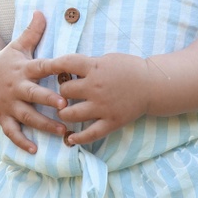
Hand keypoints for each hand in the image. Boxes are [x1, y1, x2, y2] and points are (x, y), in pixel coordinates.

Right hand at [0, 11, 69, 154]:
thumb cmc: (6, 62)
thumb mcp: (17, 46)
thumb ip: (32, 32)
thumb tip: (42, 11)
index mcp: (23, 69)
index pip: (40, 68)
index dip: (53, 69)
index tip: (66, 73)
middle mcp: (16, 88)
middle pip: (33, 95)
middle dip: (47, 101)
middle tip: (64, 106)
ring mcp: (8, 104)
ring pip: (27, 116)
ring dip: (43, 125)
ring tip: (62, 132)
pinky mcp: (3, 117)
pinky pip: (12, 132)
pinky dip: (22, 141)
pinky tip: (34, 150)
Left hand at [35, 52, 152, 144]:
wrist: (153, 84)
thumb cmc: (129, 68)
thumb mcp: (107, 59)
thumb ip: (87, 64)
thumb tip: (65, 68)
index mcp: (94, 68)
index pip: (65, 63)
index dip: (52, 65)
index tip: (45, 69)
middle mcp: (95, 88)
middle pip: (64, 92)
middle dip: (60, 93)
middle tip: (63, 95)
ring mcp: (102, 107)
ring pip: (70, 114)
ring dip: (63, 114)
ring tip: (65, 112)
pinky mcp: (111, 122)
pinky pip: (90, 134)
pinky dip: (77, 138)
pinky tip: (70, 138)